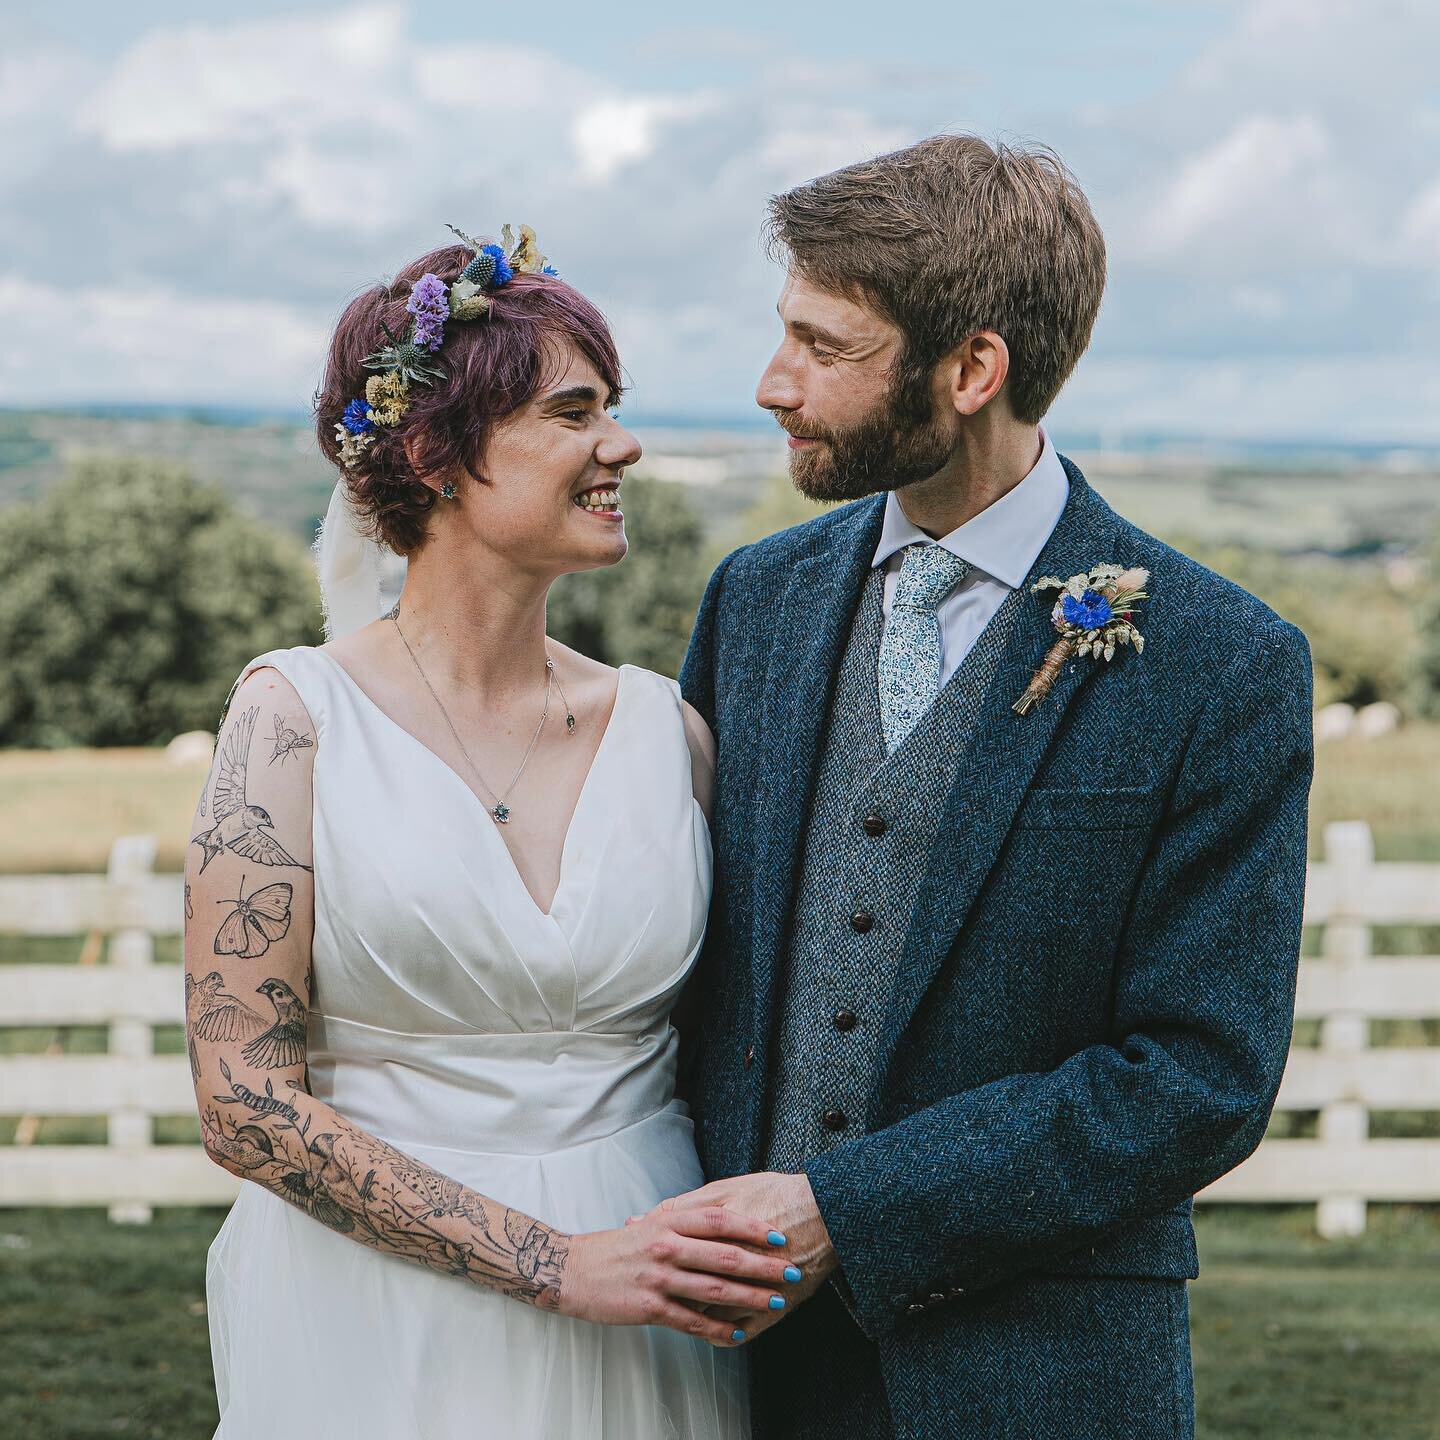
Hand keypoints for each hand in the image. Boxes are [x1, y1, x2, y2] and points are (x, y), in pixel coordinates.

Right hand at [555, 1204, 798, 1346]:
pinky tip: (738, 1333)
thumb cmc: (616, 1247)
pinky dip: (719, 1328)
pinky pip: (692, 1321)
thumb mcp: (650, 1223)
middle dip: (763, 1265)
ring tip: (776, 1301)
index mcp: (668, 1220)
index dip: (752, 1227)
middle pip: (725, 1255)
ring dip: (750, 1297)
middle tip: (792, 1271)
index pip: (720, 1220)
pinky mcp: (650, 1307)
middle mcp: (666, 1245)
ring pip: (714, 1289)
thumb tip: (722, 1218)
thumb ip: (683, 1221)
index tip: (779, 1236)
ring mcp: (658, 1277)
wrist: (572, 1269)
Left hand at [657, 1171, 837, 1341]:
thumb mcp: (730, 1187)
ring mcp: (754, 1288)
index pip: (674, 1252)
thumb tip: (651, 1217)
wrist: (827, 1211)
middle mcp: (735, 1261)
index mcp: (719, 1229)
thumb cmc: (777, 1194)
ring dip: (690, 1315)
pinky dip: (719, 1334)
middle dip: (665, 1289)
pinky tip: (709, 1329)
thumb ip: (689, 1205)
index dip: (652, 1258)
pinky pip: (738, 1332)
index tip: (640, 1261)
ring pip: (710, 1314)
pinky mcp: (773, 1307)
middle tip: (649, 1290)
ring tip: (675, 1309)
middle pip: (687, 1285)